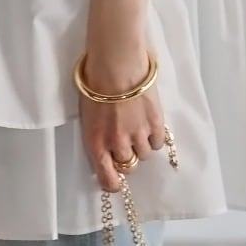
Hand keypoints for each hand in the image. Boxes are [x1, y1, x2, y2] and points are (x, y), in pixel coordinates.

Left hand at [79, 50, 167, 192]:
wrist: (115, 63)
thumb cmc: (94, 83)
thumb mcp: (88, 115)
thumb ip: (98, 136)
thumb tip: (107, 149)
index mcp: (96, 143)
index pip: (108, 178)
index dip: (113, 182)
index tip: (115, 181)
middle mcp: (117, 144)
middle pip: (128, 165)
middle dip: (126, 156)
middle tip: (125, 140)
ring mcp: (138, 135)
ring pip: (144, 155)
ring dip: (141, 145)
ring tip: (137, 126)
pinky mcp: (155, 123)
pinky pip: (158, 142)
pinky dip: (154, 136)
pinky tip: (148, 122)